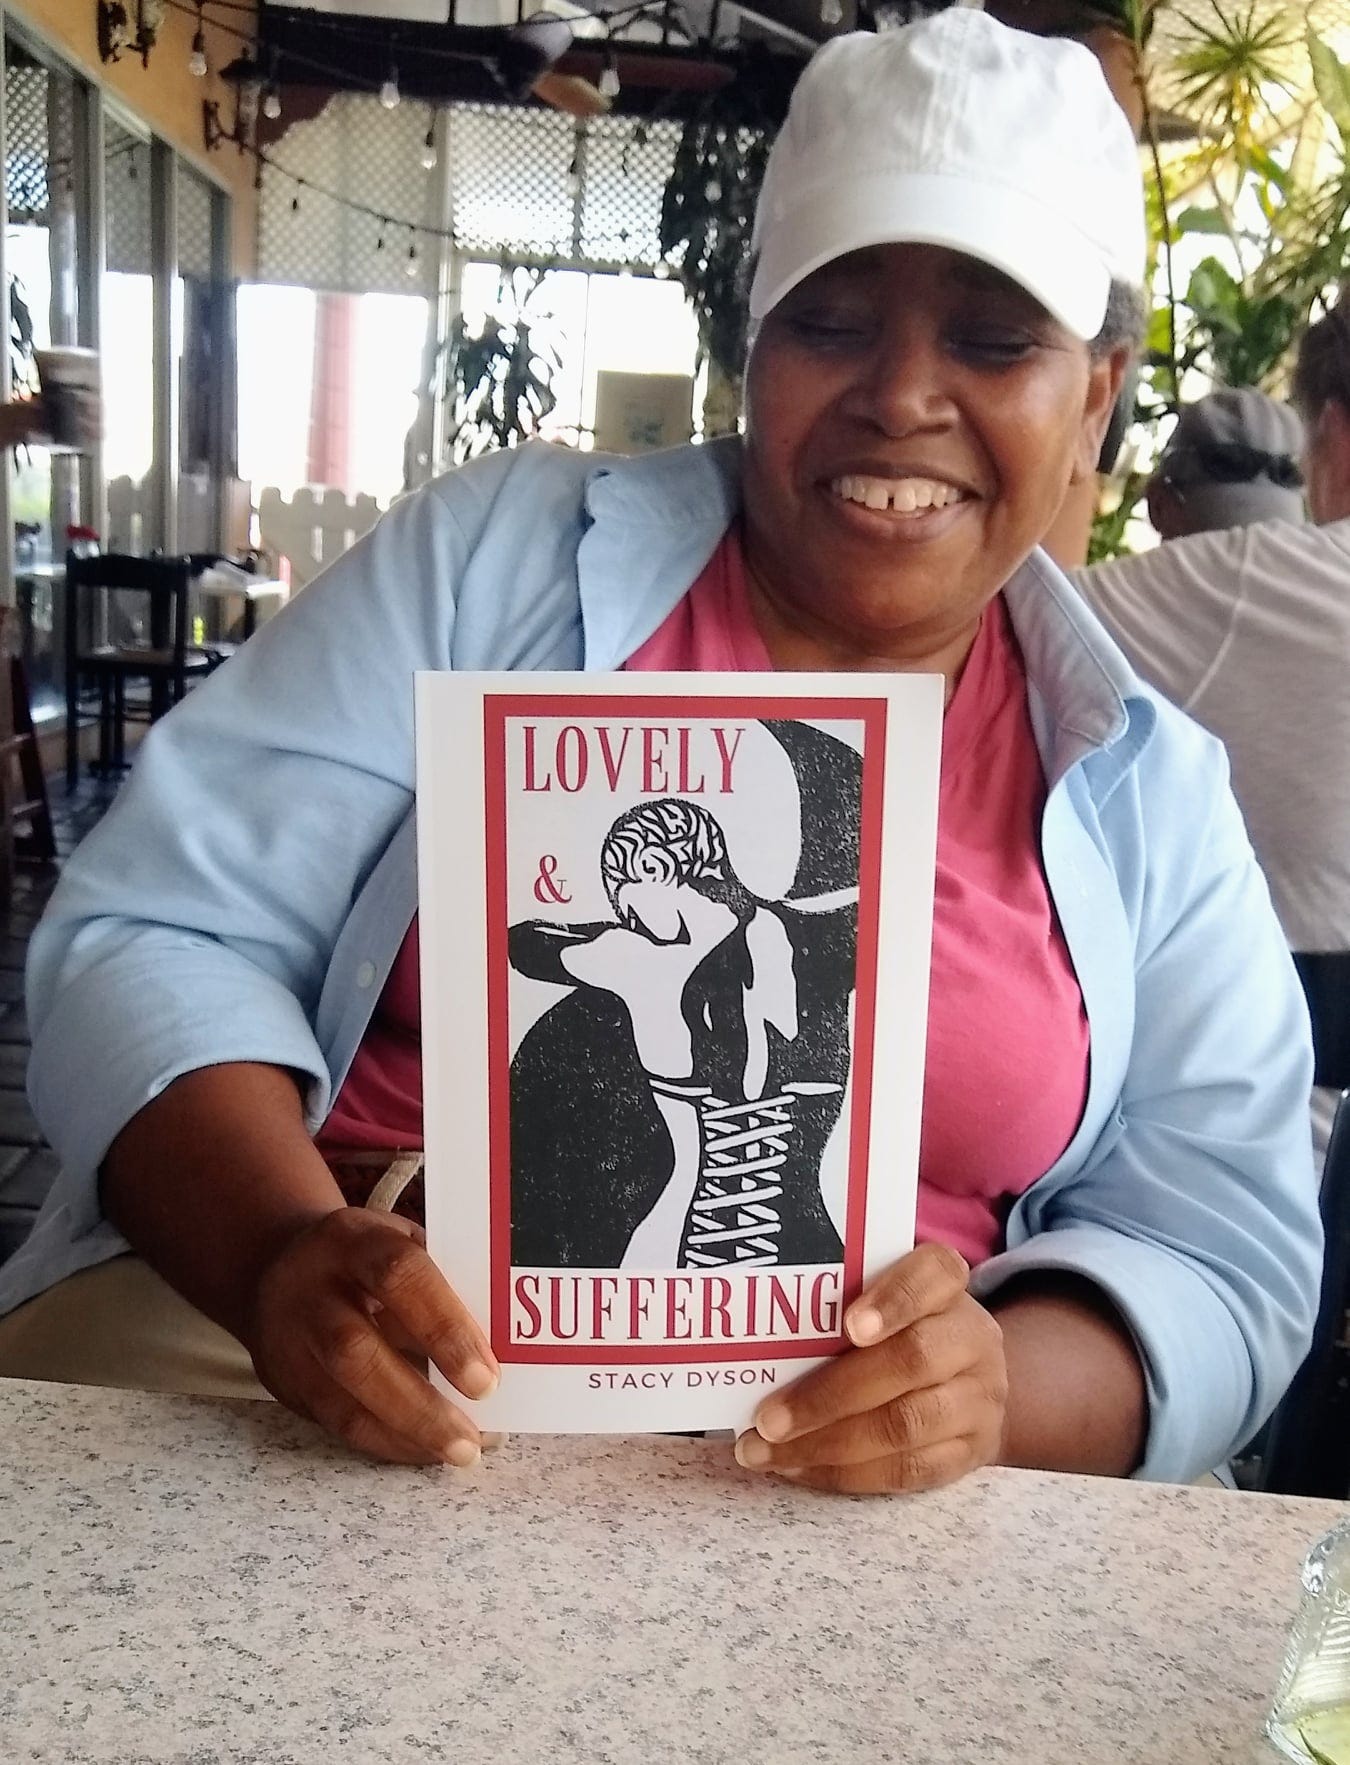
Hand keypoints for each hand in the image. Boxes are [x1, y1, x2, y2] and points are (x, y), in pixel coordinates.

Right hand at [241, 1206, 498, 1467]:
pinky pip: (334, 1422)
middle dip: (420, 1399)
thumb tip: (505, 1342)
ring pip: (339, 1398)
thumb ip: (443, 1279)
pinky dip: (386, 1441)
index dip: (444, 1326)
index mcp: (352, 1239)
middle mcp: (310, 1287)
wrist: (279, 1264)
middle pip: (355, 1348)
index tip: (487, 1375)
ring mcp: (289, 1339)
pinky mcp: (283, 1381)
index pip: (398, 1275)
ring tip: (458, 1451)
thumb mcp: (400, 1242)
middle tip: (473, 1435)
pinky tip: (424, 1450)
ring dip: (406, 1432)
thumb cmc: (367, 1258)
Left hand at [733, 1243, 1006, 1494]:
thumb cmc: (901, 1328)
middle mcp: (971, 1337)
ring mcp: (977, 1399)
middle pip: (911, 1361)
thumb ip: (837, 1303)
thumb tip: (756, 1330)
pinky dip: (845, 1474)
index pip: (933, 1275)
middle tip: (766, 1418)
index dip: (893, 1300)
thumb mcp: (883, 1298)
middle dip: (829, 1395)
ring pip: (906, 1425)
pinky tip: (798, 1468)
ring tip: (766, 1451)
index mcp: (947, 1284)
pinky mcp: (971, 1453)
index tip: (848, 1325)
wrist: (971, 1381)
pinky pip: (907, 1471)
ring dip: (826, 1444)